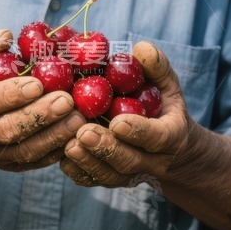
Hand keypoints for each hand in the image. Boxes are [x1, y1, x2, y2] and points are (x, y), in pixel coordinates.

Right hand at [0, 29, 85, 171]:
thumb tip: (6, 36)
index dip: (10, 95)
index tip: (38, 84)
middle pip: (7, 130)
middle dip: (39, 116)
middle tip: (66, 100)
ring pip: (24, 151)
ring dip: (53, 136)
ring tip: (77, 118)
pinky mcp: (9, 165)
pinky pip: (35, 162)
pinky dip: (56, 151)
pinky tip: (75, 135)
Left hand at [59, 41, 192, 186]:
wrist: (168, 147)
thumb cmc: (161, 105)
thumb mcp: (166, 84)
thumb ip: (156, 67)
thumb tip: (140, 49)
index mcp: (170, 135)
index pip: (156, 137)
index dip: (138, 131)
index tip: (117, 122)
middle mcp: (152, 161)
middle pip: (129, 161)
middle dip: (106, 148)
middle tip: (84, 133)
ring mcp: (130, 174)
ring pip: (110, 175)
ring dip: (88, 161)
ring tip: (68, 145)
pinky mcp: (110, 179)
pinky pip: (93, 180)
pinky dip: (77, 171)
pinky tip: (60, 155)